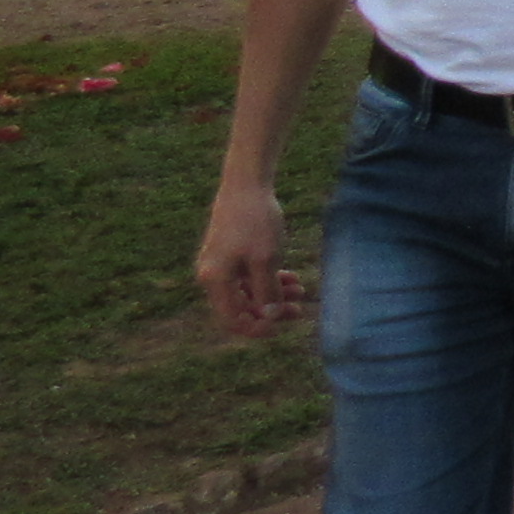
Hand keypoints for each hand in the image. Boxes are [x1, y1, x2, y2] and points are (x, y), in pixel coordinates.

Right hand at [194, 178, 302, 338]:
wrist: (247, 185)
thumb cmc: (254, 221)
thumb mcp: (265, 260)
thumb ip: (267, 291)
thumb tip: (270, 317)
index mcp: (214, 280)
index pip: (232, 319)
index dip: (256, 328)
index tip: (281, 326)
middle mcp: (212, 275)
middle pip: (241, 307)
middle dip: (270, 310)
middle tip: (299, 310)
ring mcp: (221, 264)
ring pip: (249, 291)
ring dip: (274, 294)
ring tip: (301, 290)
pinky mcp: (231, 254)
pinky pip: (249, 276)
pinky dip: (269, 279)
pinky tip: (291, 277)